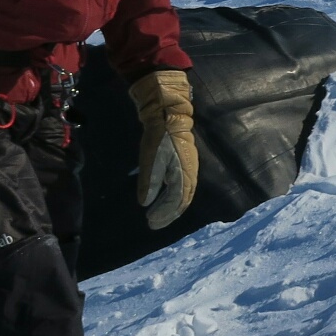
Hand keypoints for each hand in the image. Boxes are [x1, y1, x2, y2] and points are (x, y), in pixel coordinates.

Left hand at [127, 70, 198, 229]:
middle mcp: (190, 173)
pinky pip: (182, 185)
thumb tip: (145, 203)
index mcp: (183, 173)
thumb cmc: (158, 135)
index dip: (165, 214)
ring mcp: (189, 167)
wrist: (168, 112)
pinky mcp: (185, 161)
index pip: (177, 201)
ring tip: (158, 214)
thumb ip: (148, 181)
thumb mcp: (150, 158)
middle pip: (182, 200)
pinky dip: (174, 196)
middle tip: (153, 223)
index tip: (151, 222)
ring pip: (184, 193)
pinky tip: (164, 196)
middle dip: (169, 214)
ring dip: (171, 207)